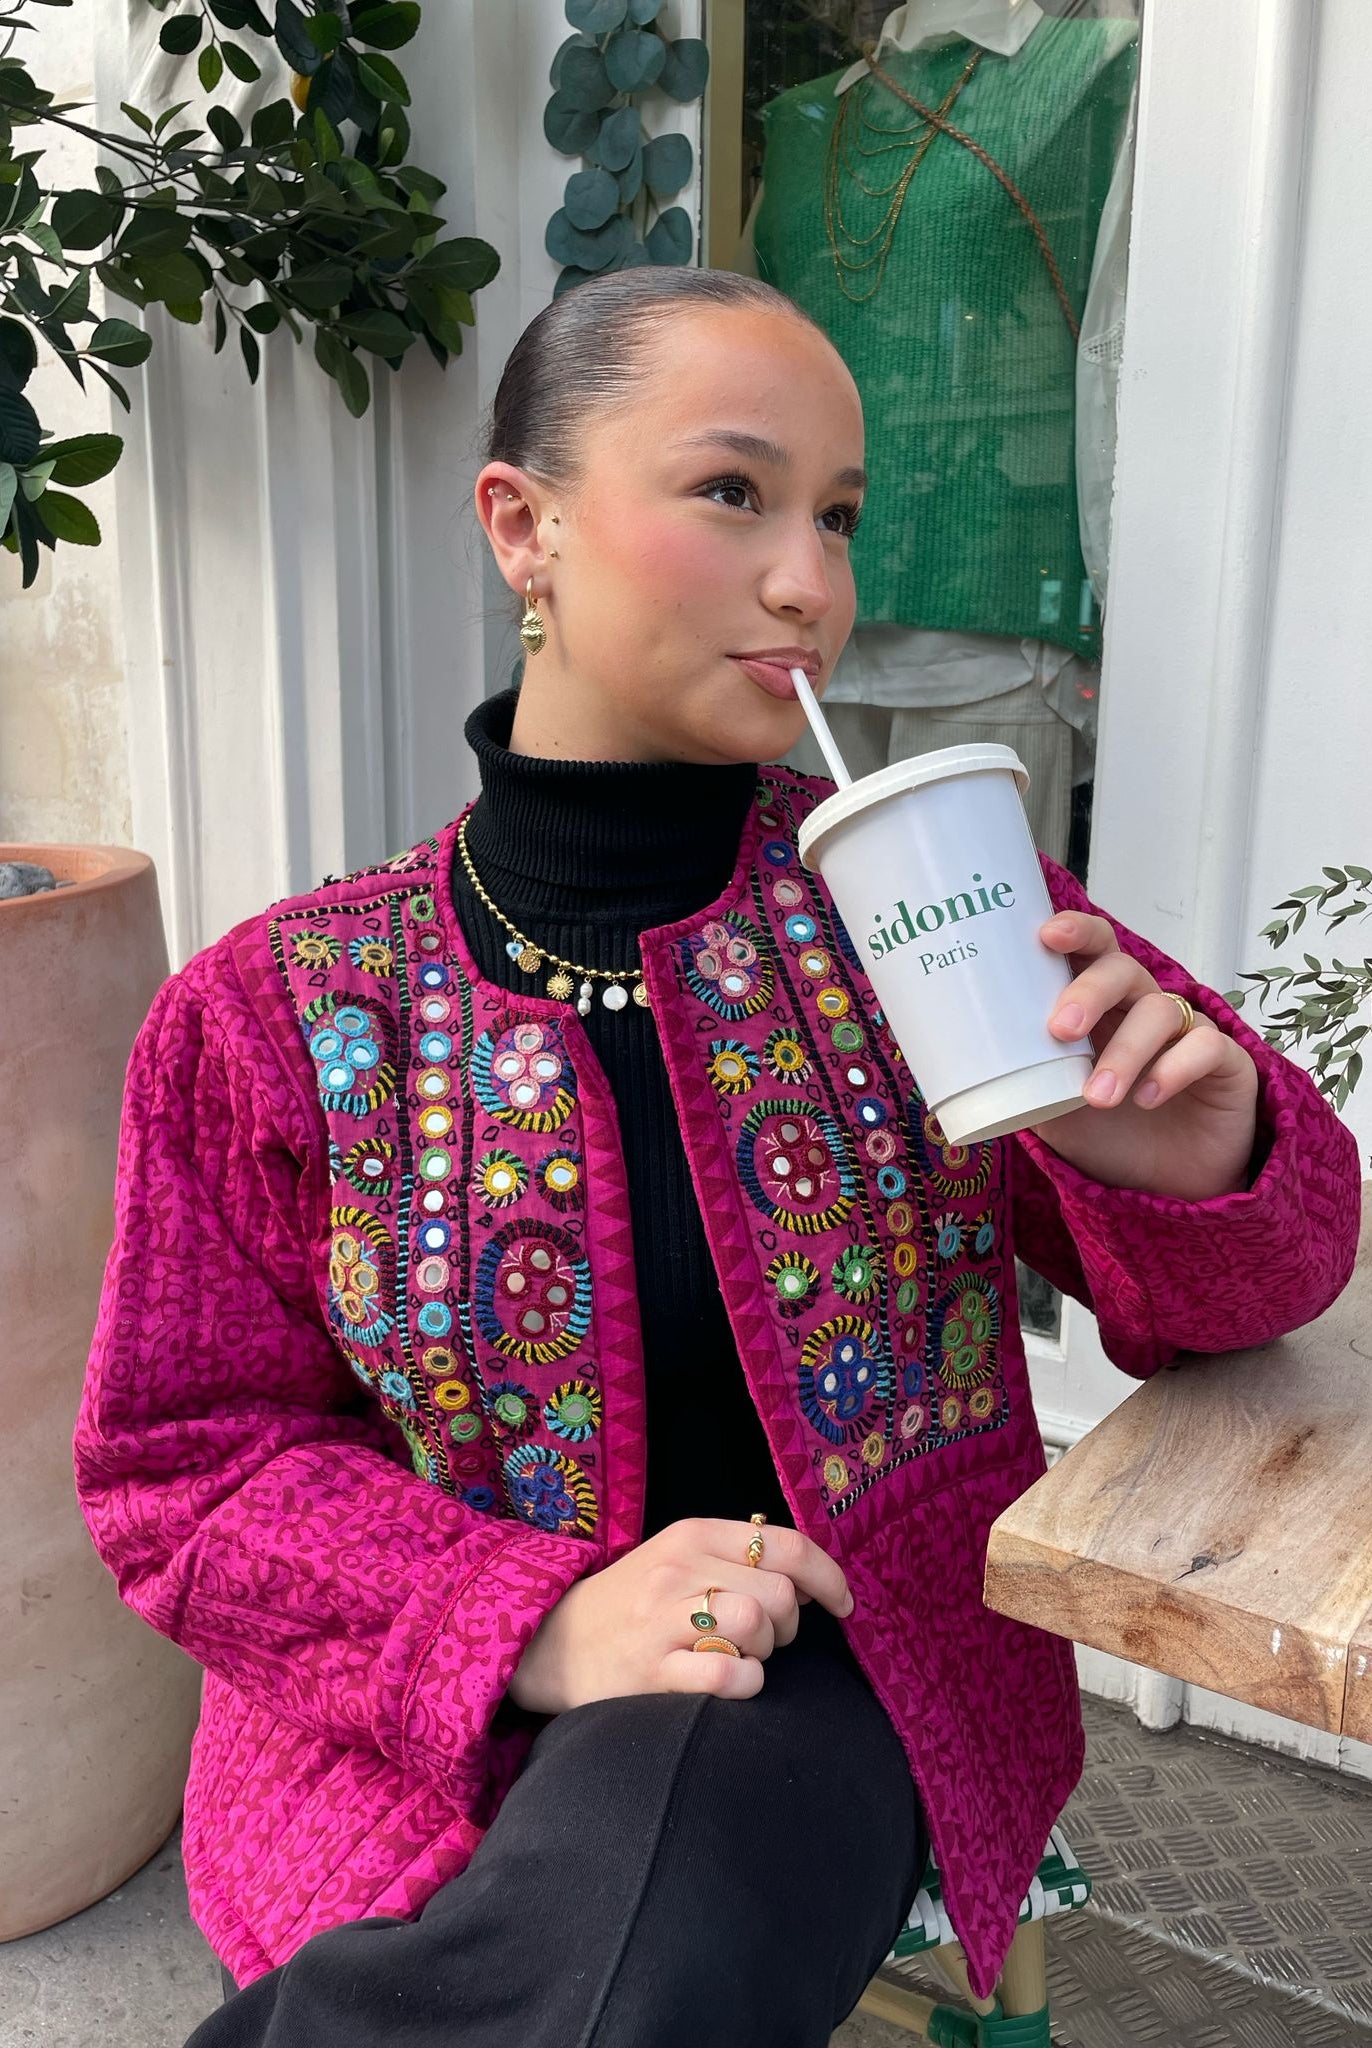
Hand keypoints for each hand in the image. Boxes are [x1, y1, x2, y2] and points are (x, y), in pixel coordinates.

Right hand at [507, 1516, 853, 1713]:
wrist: (552, 1644)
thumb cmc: (632, 1605)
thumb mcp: (678, 1558)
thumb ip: (735, 1557)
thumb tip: (806, 1576)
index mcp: (692, 1535)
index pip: (786, 1544)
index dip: (828, 1577)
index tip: (841, 1604)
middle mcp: (678, 1570)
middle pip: (778, 1593)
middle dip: (787, 1626)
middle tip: (764, 1640)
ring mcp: (662, 1621)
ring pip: (755, 1626)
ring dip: (763, 1653)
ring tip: (739, 1659)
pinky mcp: (651, 1671)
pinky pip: (728, 1677)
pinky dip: (744, 1686)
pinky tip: (728, 1684)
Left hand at [1033, 910, 1259, 1200]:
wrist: (1165, 1191)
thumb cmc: (1106, 1137)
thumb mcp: (1051, 1111)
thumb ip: (1020, 1082)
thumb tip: (957, 1066)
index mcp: (1099, 1008)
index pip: (1091, 951)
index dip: (1075, 932)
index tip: (1046, 935)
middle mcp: (1141, 1008)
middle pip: (1122, 970)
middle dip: (1089, 992)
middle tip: (1061, 1029)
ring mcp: (1186, 1032)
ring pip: (1160, 1010)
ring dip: (1124, 1051)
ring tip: (1098, 1096)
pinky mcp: (1226, 1063)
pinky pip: (1207, 1045)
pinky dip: (1174, 1067)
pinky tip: (1148, 1095)